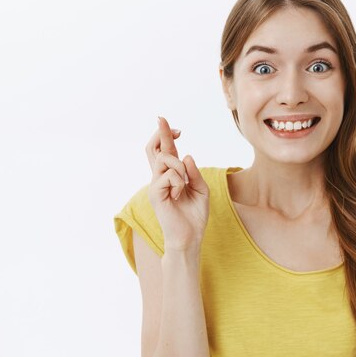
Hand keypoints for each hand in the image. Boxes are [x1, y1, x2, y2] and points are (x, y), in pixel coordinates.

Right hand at [146, 116, 209, 252]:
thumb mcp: (201, 190)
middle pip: (153, 149)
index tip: (177, 129)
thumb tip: (186, 156)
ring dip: (179, 167)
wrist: (189, 237)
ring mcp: (155, 185)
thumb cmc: (195, 215)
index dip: (167, 136)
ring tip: (184, 185)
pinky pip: (169, 176)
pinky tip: (178, 195)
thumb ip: (195, 173)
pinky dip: (179, 182)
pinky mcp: (154, 193)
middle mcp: (160, 178)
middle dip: (160, 132)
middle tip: (163, 120)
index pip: (165, 151)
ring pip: (164, 159)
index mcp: (171, 176)